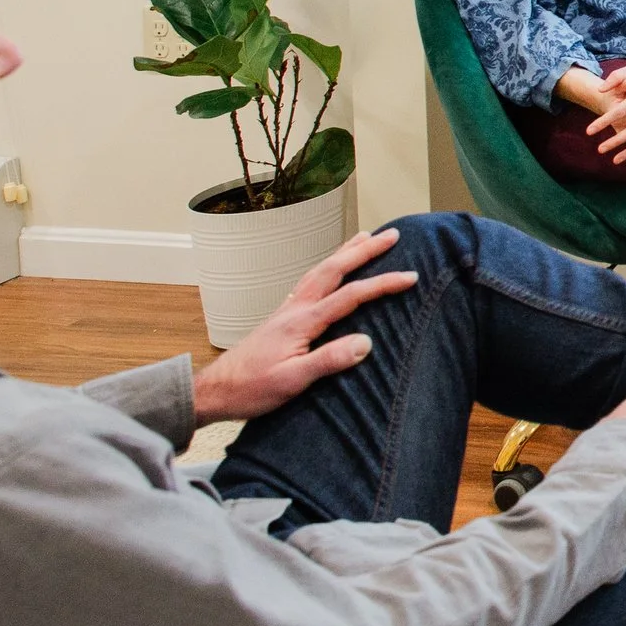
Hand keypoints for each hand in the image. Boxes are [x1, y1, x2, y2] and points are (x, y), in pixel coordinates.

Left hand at [192, 228, 418, 422]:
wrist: (215, 390)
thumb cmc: (251, 388)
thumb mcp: (292, 381)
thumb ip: (328, 360)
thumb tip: (366, 342)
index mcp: (302, 322)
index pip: (350, 296)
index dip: (382, 284)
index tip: (410, 277)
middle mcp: (295, 308)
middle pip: (333, 270)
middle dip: (364, 250)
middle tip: (391, 235)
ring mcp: (287, 310)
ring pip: (320, 271)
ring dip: (345, 253)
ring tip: (364, 238)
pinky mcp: (282, 318)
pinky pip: (310, 282)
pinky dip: (327, 267)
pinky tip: (330, 270)